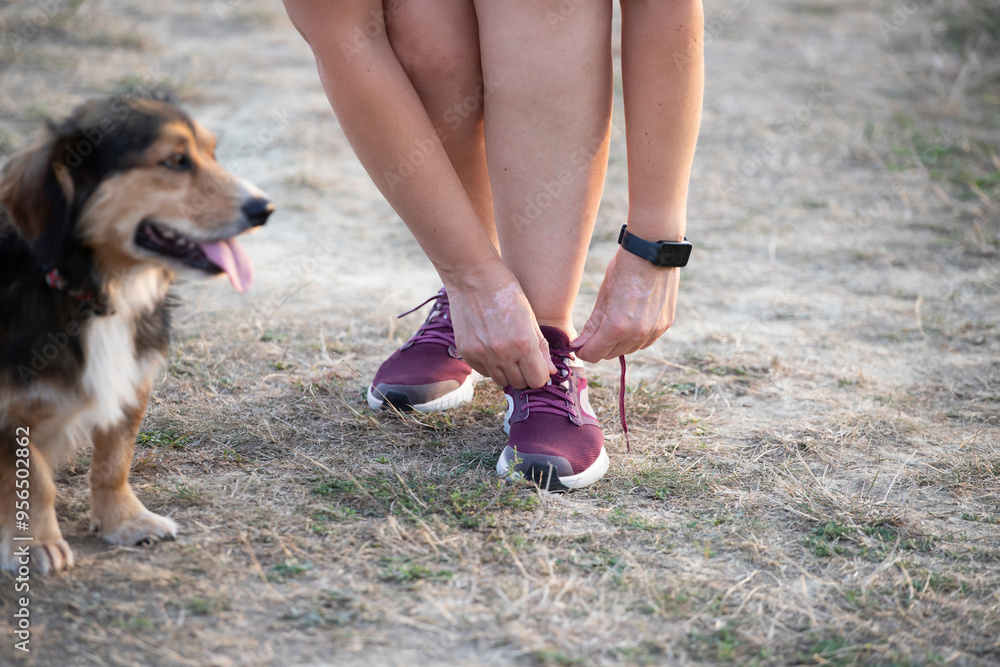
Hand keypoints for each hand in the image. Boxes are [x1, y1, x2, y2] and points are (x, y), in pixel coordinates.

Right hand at [443, 261, 556, 388]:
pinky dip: (490, 365)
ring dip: (507, 372)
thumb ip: (541, 347)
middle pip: (519, 383)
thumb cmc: (507, 292)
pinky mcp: (466, 352)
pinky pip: (483, 371)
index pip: (537, 380)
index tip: (538, 367)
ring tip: (507, 352)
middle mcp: (503, 353)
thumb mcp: (530, 317)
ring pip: (500, 380)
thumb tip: (550, 372)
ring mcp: (482, 354)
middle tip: (523, 359)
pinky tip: (492, 347)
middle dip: (525, 374)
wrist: (473, 277)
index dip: (540, 375)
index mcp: (523, 343)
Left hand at [572, 247, 679, 361]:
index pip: (594, 354)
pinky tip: (631, 322)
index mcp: (615, 327)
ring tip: (614, 323)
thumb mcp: (602, 297)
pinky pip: (645, 341)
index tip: (580, 346)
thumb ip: (591, 326)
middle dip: (600, 347)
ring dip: (618, 343)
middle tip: (594, 334)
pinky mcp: (664, 326)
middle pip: (611, 354)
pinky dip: (635, 337)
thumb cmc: (623, 270)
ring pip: (628, 350)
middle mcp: (636, 334)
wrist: (652, 253)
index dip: (584, 351)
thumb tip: (578, 345)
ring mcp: (653, 331)